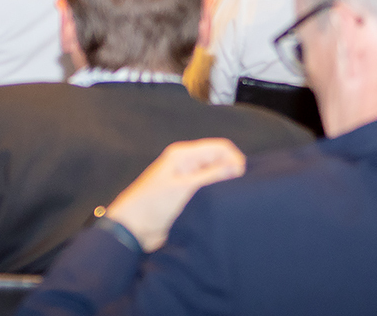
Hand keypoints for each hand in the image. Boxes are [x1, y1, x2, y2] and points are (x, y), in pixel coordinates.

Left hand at [104, 138, 245, 251]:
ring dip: (224, 186)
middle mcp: (188, 164)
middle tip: (239, 192)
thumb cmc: (153, 205)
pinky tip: (222, 206)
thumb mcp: (185, 189)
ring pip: (216, 176)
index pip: (221, 148)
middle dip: (232, 172)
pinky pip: (209, 190)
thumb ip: (212, 176)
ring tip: (232, 200)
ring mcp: (188, 180)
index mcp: (185, 155)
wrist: (132, 229)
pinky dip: (217, 196)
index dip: (235, 160)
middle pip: (220, 161)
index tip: (244, 179)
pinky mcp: (188, 196)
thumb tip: (238, 166)